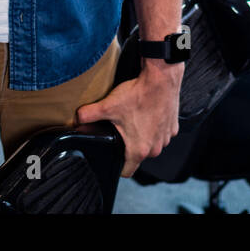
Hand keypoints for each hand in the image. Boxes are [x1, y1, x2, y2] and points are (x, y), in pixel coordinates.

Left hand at [76, 60, 181, 176]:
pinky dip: (155, 126)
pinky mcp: (173, 127)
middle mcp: (155, 148)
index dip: (117, 167)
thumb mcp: (108, 106)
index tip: (113, 157)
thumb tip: (76, 119)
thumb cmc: (138, 94)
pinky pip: (161, 133)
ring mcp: (166, 138)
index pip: (126, 171)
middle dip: (129, 146)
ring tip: (135, 119)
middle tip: (121, 129)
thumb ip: (87, 115)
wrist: (161, 79)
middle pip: (138, 156)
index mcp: (139, 150)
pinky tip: (148, 114)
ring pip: (151, 144)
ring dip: (144, 136)